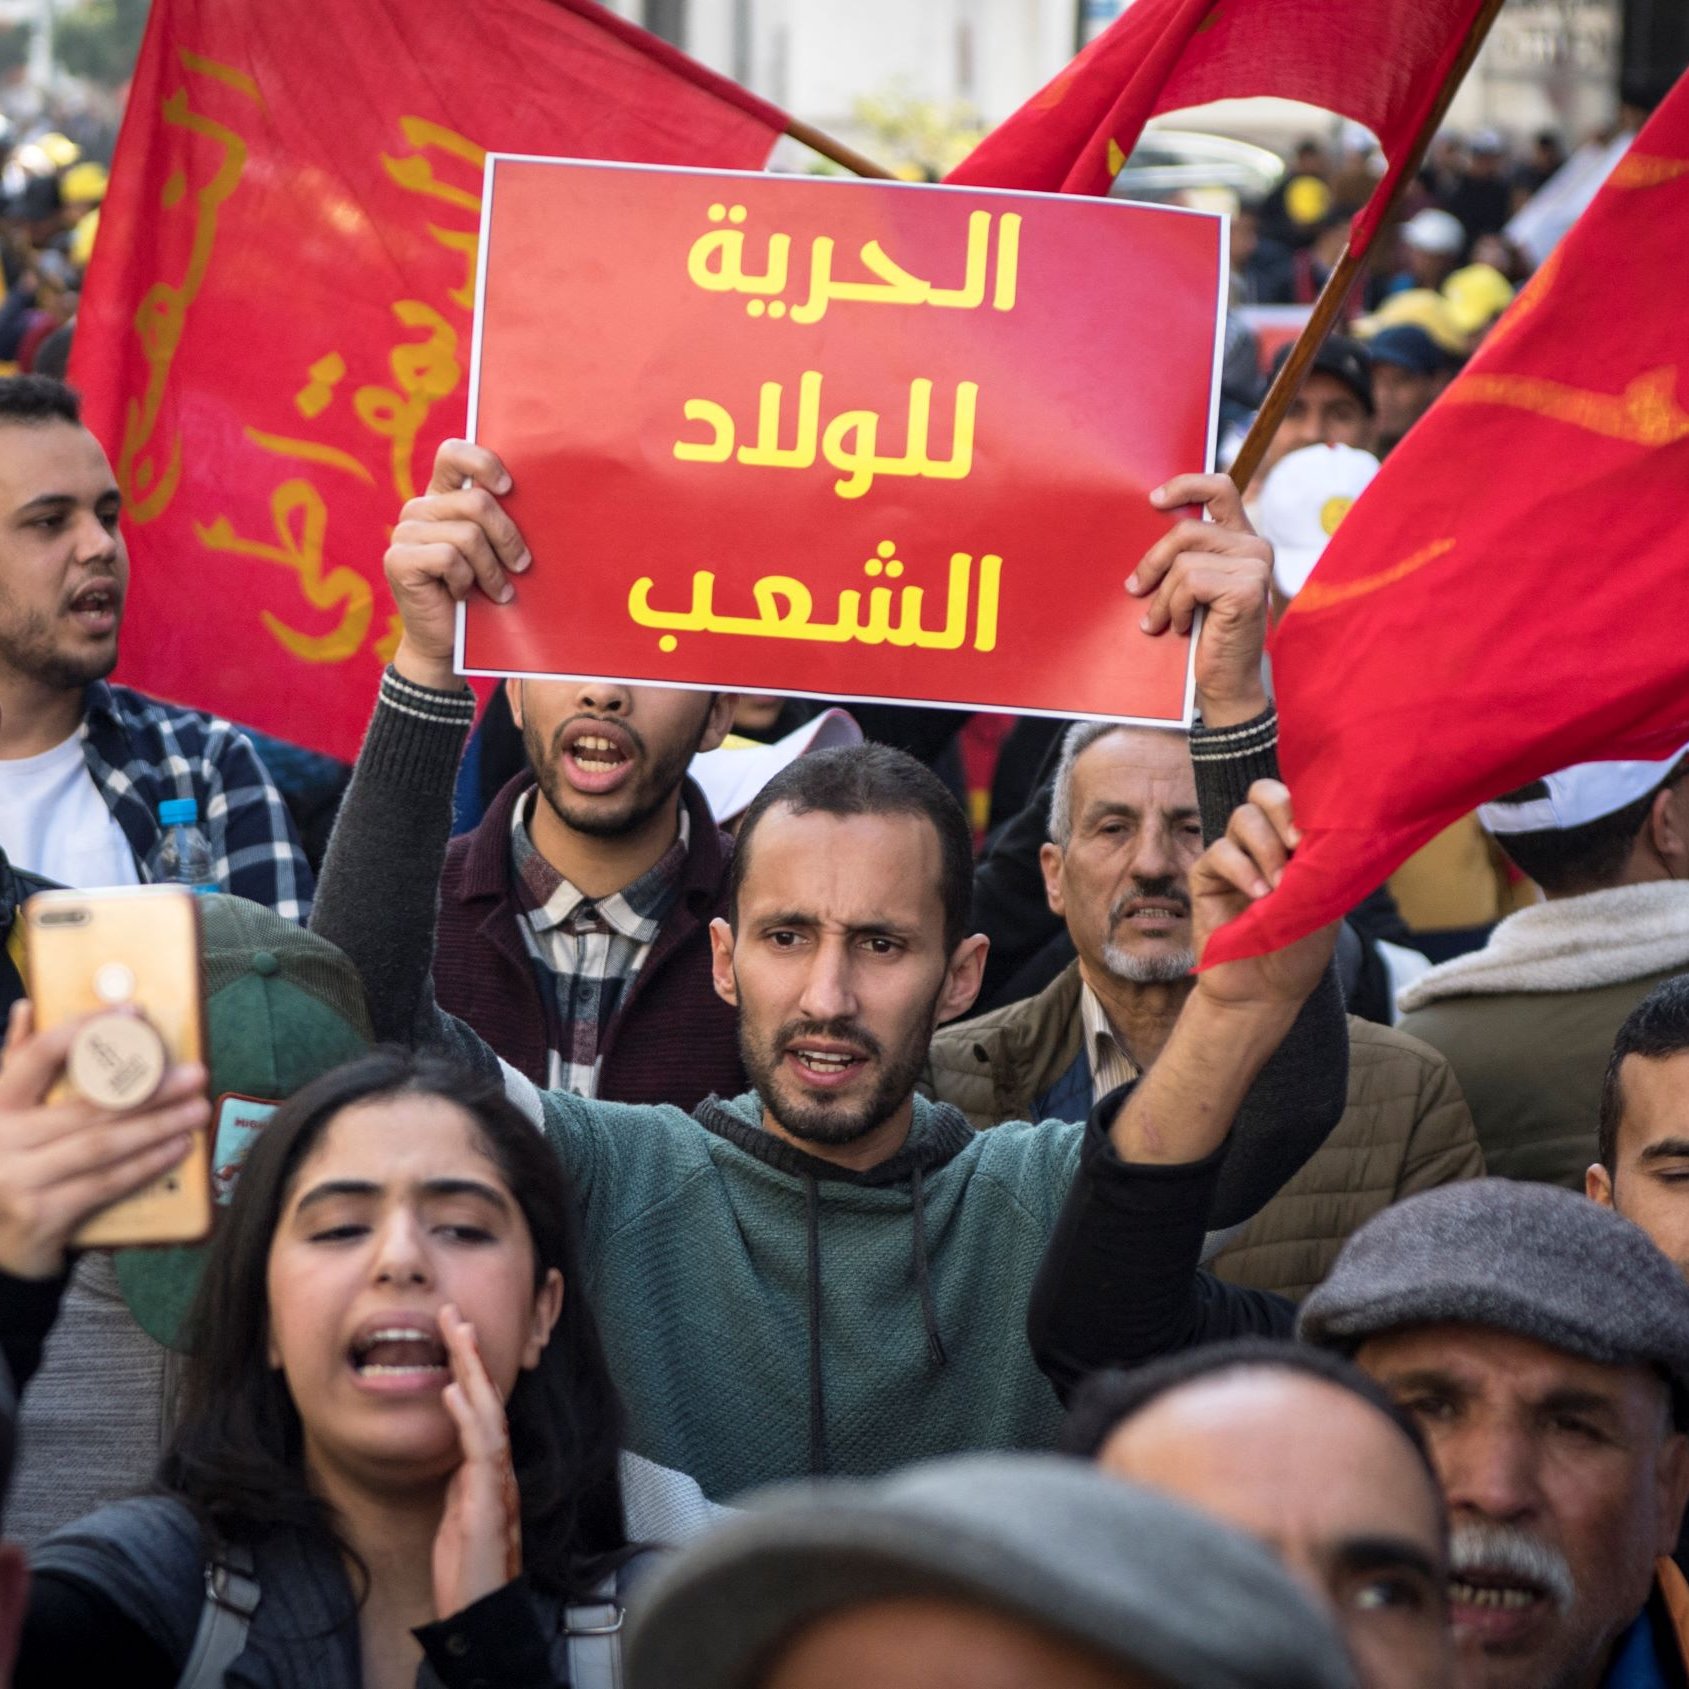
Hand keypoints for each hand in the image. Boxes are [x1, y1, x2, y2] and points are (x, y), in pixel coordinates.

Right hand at [0, 1001, 208, 1277]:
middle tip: (195, 1074)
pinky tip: (178, 1148)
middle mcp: (0, 1140)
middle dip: (149, 1088)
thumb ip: (16, 1065)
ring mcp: (18, 1180)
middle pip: (87, 1105)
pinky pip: (106, 1183)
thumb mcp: (4, 1116)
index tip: (133, 1012)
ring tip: (197, 1109)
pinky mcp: (41, 1216)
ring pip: (102, 1145)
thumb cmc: (8, 1166)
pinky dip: (146, 1164)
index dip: (85, 1030)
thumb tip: (28, 1008)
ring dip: (158, 1125)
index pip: (37, 1055)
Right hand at [384, 440, 530, 690]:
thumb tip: (544, 499)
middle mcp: (420, 509)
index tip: (509, 487)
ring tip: (497, 590)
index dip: (482, 462)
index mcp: (443, 497)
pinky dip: (465, 580)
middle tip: (520, 566)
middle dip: (508, 538)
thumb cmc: (482, 594)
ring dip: (491, 569)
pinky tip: (463, 594)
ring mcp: (405, 533)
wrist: (450, 642)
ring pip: (467, 534)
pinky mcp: (398, 560)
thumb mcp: (496, 552)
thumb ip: (502, 521)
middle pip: (477, 503)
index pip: (453, 453)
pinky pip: (449, 558)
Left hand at [432, 1304, 521, 1618]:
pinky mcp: (490, 1504)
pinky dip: (469, 1416)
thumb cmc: (471, 1570)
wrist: (483, 1614)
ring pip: (490, 1413)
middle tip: (453, 1313)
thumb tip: (457, 1449)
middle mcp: (499, 1469)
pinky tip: (454, 1390)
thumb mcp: (459, 1514)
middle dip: (471, 1353)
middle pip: (489, 1398)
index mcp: (489, 1469)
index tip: (456, 1331)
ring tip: (457, 1333)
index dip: (471, 1367)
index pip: (483, 1406)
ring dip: (472, 1370)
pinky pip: (482, 1450)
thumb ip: (461, 1479)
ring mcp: (497, 1484)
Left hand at [1127, 473, 1270, 727]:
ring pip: (1183, 562)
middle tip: (1135, 589)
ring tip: (1161, 620)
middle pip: (1186, 530)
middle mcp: (1255, 547)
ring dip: (1162, 597)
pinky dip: (1175, 607)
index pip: (1219, 488)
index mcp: (1241, 539)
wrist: (1224, 682)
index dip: (1185, 486)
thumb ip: (1184, 556)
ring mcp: (1255, 566)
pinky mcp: (1247, 589)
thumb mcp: (1191, 588)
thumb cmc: (1203, 635)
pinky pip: (1190, 583)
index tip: (1152, 501)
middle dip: (1152, 562)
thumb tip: (1144, 525)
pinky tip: (1182, 626)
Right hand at [1188, 780, 1336, 1014]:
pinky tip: (1258, 895)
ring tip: (1279, 885)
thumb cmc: (1300, 949)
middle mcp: (1263, 841)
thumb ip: (1326, 864)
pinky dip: (1241, 869)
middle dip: (1281, 810)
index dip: (1303, 803)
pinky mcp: (1206, 877)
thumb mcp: (1327, 903)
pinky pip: (1218, 852)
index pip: (1294, 796)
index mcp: (1294, 841)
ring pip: (1242, 817)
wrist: (1266, 991)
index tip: (1315, 835)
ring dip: (1264, 846)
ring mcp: (1234, 857)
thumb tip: (1333, 831)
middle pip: (1262, 792)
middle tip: (1296, 844)